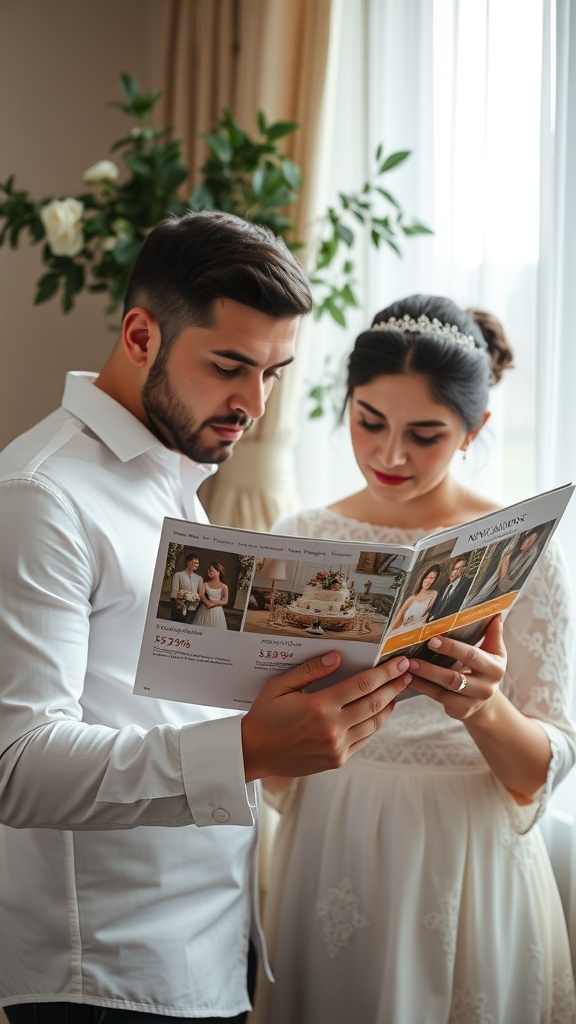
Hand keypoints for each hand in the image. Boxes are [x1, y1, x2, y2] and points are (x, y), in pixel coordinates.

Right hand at [241, 651, 411, 781]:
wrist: (254, 753)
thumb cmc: (265, 716)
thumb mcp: (280, 685)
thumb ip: (310, 670)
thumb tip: (337, 656)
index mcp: (319, 706)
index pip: (362, 685)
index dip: (385, 672)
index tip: (400, 662)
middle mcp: (332, 728)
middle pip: (374, 703)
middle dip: (394, 686)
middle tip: (408, 673)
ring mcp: (337, 747)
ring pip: (374, 723)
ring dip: (389, 705)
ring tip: (399, 691)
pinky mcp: (337, 760)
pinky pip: (364, 740)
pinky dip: (376, 724)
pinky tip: (380, 712)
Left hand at [406, 615, 506, 720]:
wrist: (486, 703)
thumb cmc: (485, 670)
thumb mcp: (494, 653)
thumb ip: (493, 635)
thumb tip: (496, 615)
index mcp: (495, 668)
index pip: (471, 656)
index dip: (451, 648)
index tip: (432, 640)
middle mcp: (486, 687)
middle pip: (455, 676)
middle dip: (431, 667)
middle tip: (411, 656)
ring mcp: (473, 701)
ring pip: (444, 688)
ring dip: (423, 677)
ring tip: (407, 666)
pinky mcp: (461, 710)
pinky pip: (438, 698)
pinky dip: (422, 688)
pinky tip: (409, 679)